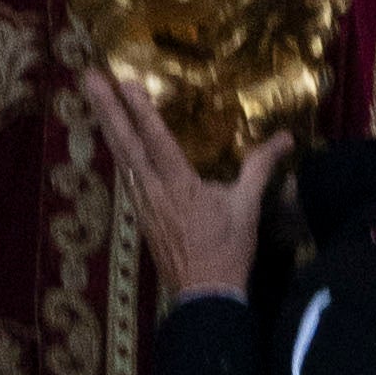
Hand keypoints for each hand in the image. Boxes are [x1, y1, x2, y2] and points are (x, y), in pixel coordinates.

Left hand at [82, 62, 292, 313]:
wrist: (206, 298)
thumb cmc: (228, 250)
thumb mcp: (247, 207)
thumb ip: (260, 168)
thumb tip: (287, 137)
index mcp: (180, 185)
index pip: (158, 140)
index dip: (142, 110)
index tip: (125, 81)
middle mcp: (154, 190)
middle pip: (126, 143)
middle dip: (107, 109)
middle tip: (89, 77)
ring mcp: (143, 204)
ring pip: (121, 158)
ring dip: (107, 125)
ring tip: (93, 96)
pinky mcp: (140, 217)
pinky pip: (125, 177)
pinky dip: (116, 153)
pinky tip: (111, 141)